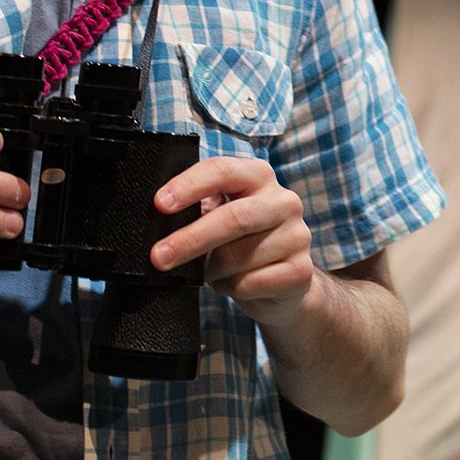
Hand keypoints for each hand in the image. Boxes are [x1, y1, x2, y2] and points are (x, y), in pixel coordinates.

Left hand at [151, 156, 313, 328]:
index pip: (224, 170)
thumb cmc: (241, 244)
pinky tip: (234, 283)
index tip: (160, 204)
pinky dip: (231, 288)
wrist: (281, 284)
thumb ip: (197, 210)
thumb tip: (158, 219)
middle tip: (159, 256)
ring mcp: (297, 235)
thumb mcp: (218, 216)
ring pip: (238, 257)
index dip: (189, 185)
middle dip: (191, 239)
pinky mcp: (300, 270)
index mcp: (259, 177)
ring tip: (210, 272)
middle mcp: (284, 201)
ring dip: (212, 270)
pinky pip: (251, 282)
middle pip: (235, 217)